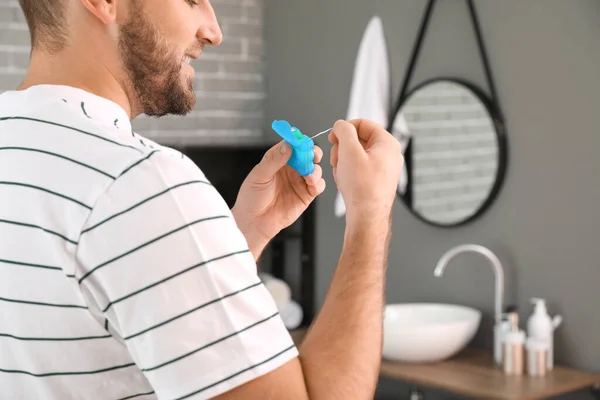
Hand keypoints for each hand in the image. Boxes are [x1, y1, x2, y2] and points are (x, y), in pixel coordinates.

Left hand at [232, 141, 325, 258]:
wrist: (254, 222)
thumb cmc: (251, 198)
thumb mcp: (259, 176)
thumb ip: (274, 160)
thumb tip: (287, 146)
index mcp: (278, 160)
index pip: (291, 145)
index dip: (298, 141)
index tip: (302, 140)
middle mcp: (290, 169)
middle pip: (307, 155)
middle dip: (312, 152)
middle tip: (312, 155)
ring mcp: (299, 181)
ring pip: (315, 169)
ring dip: (315, 169)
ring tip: (309, 175)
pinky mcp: (306, 195)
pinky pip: (318, 186)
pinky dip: (319, 183)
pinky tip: (313, 183)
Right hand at [329, 119, 402, 224]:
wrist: (367, 216)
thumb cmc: (362, 188)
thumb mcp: (348, 151)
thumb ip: (343, 131)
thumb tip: (340, 125)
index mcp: (387, 143)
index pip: (363, 124)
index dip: (344, 128)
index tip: (333, 136)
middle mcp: (389, 154)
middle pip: (359, 139)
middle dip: (343, 147)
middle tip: (336, 157)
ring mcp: (384, 168)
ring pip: (358, 154)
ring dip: (344, 160)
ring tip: (341, 171)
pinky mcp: (377, 180)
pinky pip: (360, 168)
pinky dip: (349, 171)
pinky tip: (345, 180)